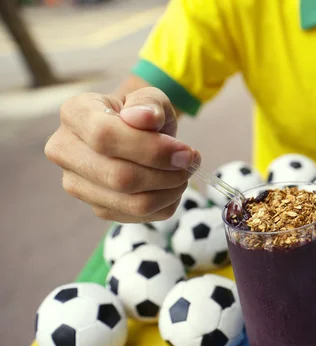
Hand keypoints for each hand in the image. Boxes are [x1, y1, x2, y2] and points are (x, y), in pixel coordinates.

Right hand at [45, 87, 199, 222]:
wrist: (137, 134)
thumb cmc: (142, 114)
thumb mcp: (150, 99)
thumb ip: (149, 103)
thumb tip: (143, 118)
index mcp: (74, 114)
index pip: (105, 136)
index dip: (151, 149)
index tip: (186, 151)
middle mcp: (65, 151)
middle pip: (118, 177)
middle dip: (166, 174)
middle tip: (190, 163)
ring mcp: (77, 184)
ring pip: (131, 202)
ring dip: (170, 192)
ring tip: (184, 175)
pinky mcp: (97, 207)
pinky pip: (138, 217)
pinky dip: (165, 204)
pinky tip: (172, 187)